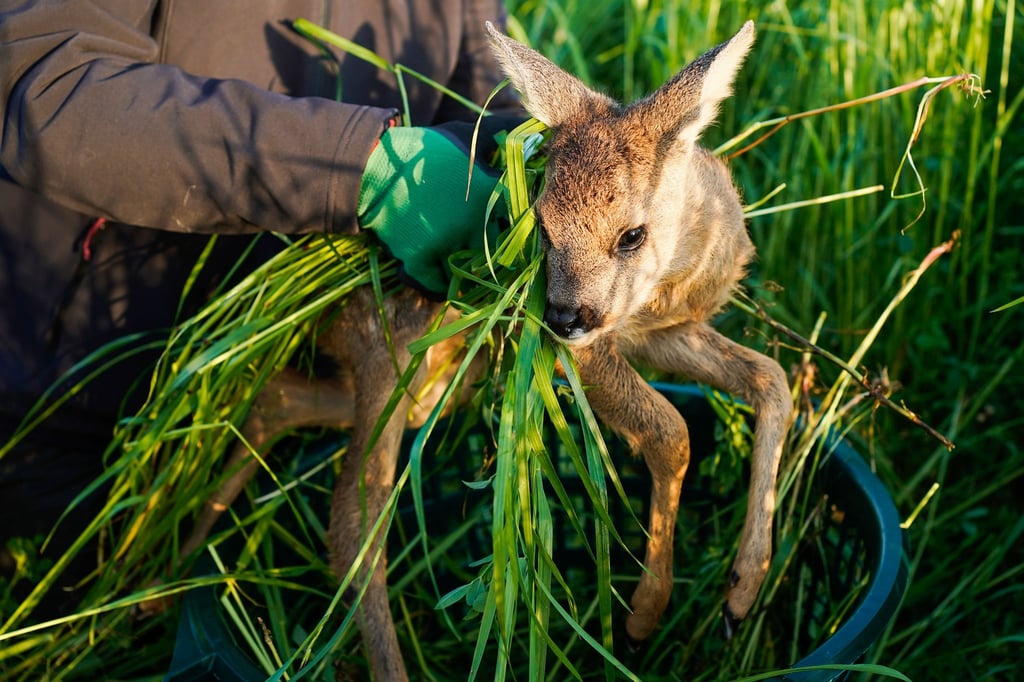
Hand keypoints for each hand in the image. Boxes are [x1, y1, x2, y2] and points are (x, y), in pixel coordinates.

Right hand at [357, 117, 516, 295]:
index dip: (523, 230)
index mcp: (491, 193)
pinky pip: (437, 287)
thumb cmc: (423, 150)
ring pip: (470, 274)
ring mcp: (446, 245)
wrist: (373, 167)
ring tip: (471, 272)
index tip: (517, 233)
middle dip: (500, 257)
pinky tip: (444, 282)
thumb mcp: (465, 134)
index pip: (523, 220)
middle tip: (496, 258)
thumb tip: (533, 127)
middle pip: (500, 255)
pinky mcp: (419, 261)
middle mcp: (474, 224)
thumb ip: (500, 132)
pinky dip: (440, 288)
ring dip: (471, 275)